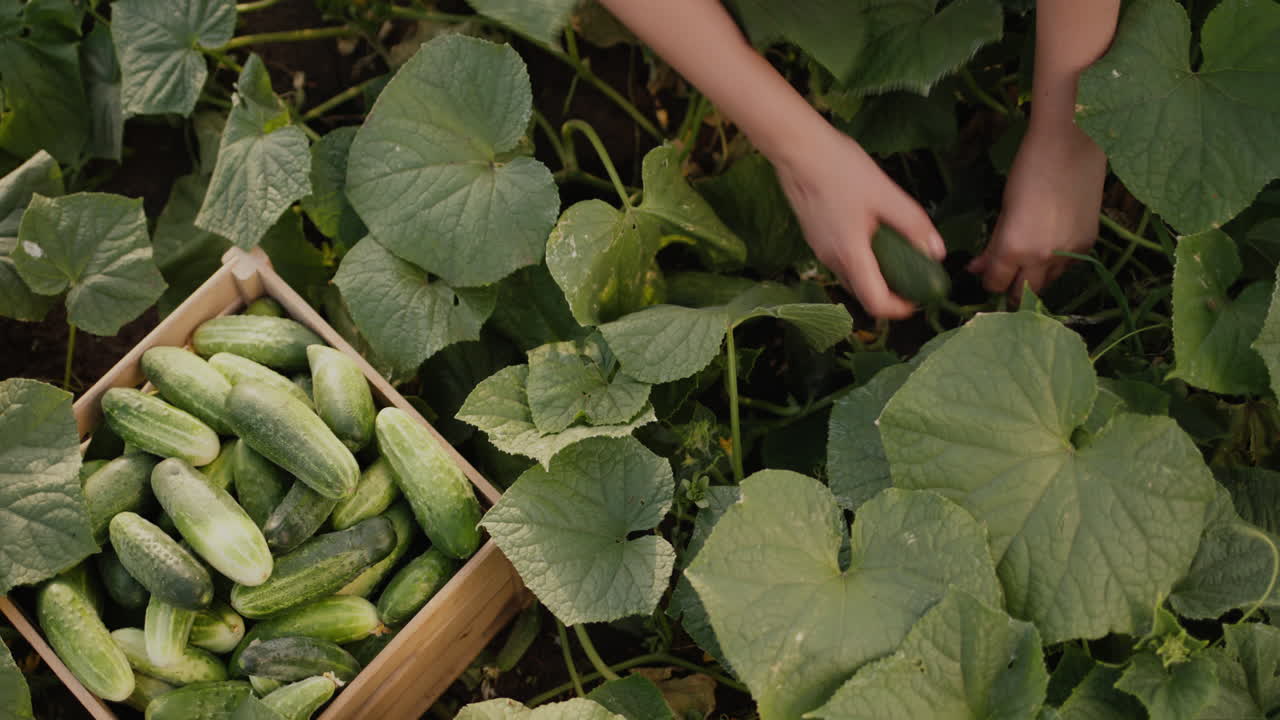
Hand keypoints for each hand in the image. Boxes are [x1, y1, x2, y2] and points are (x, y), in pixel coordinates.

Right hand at [772, 122, 946, 319]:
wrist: (798, 150)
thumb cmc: (841, 169)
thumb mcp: (885, 193)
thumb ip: (912, 224)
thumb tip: (936, 252)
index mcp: (850, 254)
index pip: (875, 302)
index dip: (899, 309)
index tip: (917, 300)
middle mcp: (831, 259)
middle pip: (862, 293)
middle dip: (889, 293)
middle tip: (912, 277)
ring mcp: (820, 249)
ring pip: (851, 277)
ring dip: (874, 276)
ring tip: (896, 253)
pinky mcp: (815, 237)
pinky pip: (841, 260)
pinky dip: (861, 260)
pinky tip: (872, 234)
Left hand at [970, 119, 1107, 296]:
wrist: (1070, 146)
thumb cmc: (1027, 171)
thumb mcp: (1004, 210)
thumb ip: (992, 245)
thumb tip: (975, 269)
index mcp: (1014, 248)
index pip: (997, 284)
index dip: (990, 280)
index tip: (988, 273)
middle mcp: (1042, 258)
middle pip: (1023, 293)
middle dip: (1012, 287)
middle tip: (1007, 274)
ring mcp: (1068, 253)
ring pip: (1047, 282)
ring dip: (1036, 276)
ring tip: (1029, 255)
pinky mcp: (1088, 244)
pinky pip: (1068, 266)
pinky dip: (1057, 261)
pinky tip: (1051, 242)